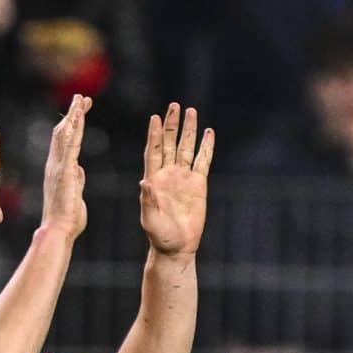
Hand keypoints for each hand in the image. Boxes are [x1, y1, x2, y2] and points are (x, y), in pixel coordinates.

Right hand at [43, 92, 89, 240]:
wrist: (59, 230)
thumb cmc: (68, 218)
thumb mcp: (75, 194)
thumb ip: (76, 180)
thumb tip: (79, 170)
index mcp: (59, 170)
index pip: (66, 142)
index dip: (73, 126)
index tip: (81, 112)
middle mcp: (55, 164)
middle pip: (63, 133)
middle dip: (72, 114)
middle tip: (81, 98)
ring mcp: (58, 166)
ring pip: (65, 134)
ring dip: (73, 116)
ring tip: (80, 99)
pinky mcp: (64, 171)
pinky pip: (70, 144)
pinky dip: (75, 128)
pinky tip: (79, 115)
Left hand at [138, 100, 213, 256]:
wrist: (177, 247)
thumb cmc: (159, 236)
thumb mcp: (150, 219)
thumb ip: (147, 200)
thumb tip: (144, 182)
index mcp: (154, 179)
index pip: (154, 151)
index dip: (154, 134)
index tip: (155, 118)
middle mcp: (168, 174)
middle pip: (170, 143)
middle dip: (172, 124)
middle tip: (174, 105)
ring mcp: (184, 178)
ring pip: (186, 148)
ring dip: (188, 130)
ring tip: (191, 111)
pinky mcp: (199, 184)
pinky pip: (203, 161)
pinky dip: (206, 147)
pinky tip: (209, 133)